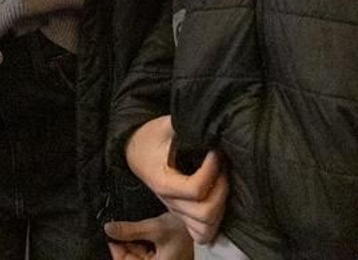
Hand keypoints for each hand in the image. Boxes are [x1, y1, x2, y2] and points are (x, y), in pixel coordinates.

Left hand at [106, 213, 195, 259]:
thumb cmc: (183, 231)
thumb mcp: (156, 229)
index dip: (116, 251)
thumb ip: (130, 231)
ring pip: (134, 252)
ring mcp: (156, 259)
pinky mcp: (156, 253)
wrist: (198, 224)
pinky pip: (141, 248)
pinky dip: (138, 239)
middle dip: (124, 244)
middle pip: (130, 258)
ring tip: (138, 229)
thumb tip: (108, 229)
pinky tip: (141, 231)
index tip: (110, 236)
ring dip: (131, 240)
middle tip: (118, 228)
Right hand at [125, 115, 227, 242]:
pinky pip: (201, 234)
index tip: (215, 153)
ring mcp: (176, 211)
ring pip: (206, 227)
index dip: (211, 171)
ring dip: (220, 206)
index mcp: (162, 181)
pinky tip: (216, 202)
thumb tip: (208, 125)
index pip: (195, 189)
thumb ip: (184, 123)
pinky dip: (214, 224)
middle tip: (222, 168)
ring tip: (220, 182)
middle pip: (205, 212)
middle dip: (221, 189)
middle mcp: (169, 201)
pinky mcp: (182, 215)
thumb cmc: (150, 137)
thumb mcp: (165, 126)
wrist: (135, 150)